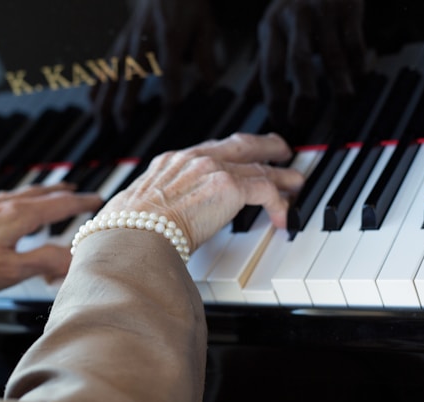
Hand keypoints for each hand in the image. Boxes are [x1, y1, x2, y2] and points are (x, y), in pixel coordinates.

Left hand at [0, 184, 102, 325]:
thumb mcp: (12, 272)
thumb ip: (46, 260)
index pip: (59, 205)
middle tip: (77, 193)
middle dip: (62, 193)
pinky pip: (1, 200)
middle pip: (40, 194)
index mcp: (17, 216)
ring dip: (39, 194)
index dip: (81, 203)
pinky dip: (17, 200)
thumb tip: (71, 256)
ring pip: (19, 195)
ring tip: (49, 197)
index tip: (97, 200)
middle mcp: (1, 206)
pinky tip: (11, 208)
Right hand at [91, 0, 218, 126]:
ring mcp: (126, 42)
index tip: (170, 112)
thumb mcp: (205, 26)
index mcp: (169, 35)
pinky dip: (96, 88)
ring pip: (110, 76)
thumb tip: (209, 86)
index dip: (169, 92)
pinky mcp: (117, 44)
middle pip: (131, 77)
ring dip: (105, 103)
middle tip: (125, 131)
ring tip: (102, 127)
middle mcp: (142, 40)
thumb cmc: (187, 6)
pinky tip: (93, 106)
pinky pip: (103, 68)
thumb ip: (206, 56)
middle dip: (126, 105)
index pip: (169, 69)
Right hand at [99, 133, 303, 250]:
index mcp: (170, 162)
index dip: (231, 153)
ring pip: (258, 166)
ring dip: (281, 176)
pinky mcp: (227, 187)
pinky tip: (283, 216)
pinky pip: (265, 190)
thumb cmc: (128, 231)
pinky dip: (279, 202)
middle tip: (279, 150)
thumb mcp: (137, 209)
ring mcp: (211, 169)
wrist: (132, 235)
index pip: (209, 150)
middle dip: (263, 146)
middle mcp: (192, 158)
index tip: (240, 157)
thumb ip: (154, 208)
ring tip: (295, 182)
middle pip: (239, 145)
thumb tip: (153, 225)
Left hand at [258, 0, 365, 127]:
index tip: (279, 120)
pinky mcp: (348, 6)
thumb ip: (262, 63)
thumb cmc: (295, 6)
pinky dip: (359, 61)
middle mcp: (294, 19)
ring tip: (344, 102)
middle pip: (299, 62)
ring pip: (332, 53)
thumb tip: (248, 96)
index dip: (274, 98)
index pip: (270, 69)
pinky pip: (354, 40)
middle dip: (303, 96)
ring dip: (339, 82)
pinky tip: (360, 77)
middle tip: (304, 120)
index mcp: (272, 27)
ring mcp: (322, 11)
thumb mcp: (272, 28)